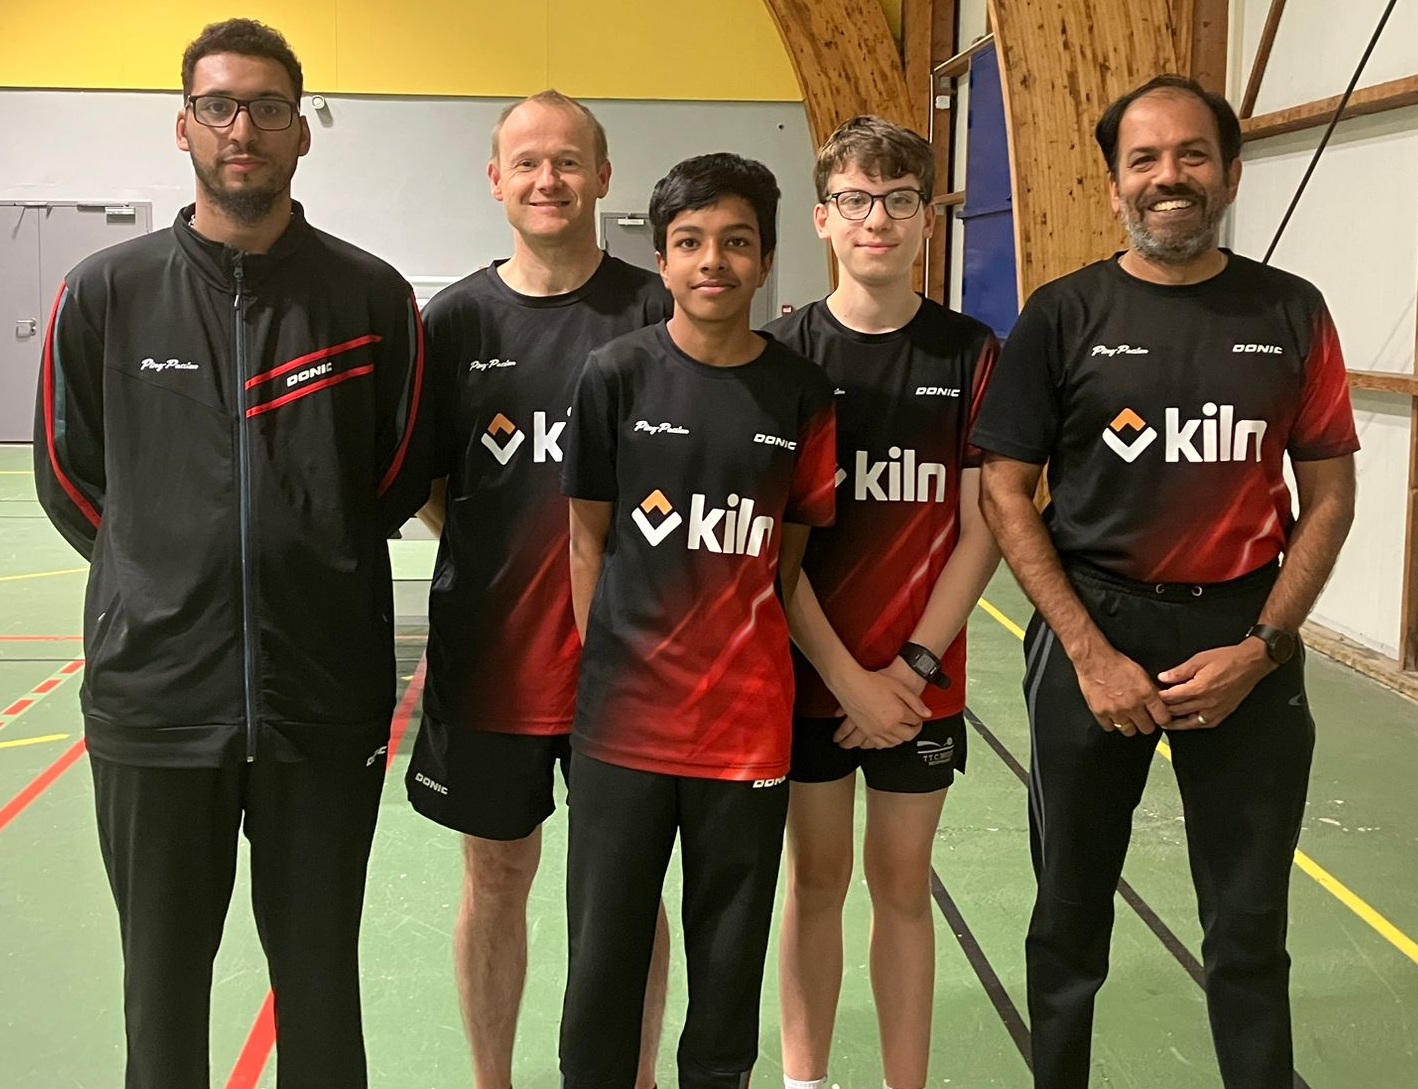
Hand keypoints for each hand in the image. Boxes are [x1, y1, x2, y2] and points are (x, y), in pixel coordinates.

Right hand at [830, 658, 930, 749]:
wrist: (851, 683)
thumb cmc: (872, 682)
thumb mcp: (899, 687)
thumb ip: (915, 701)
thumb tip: (927, 713)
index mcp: (898, 714)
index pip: (916, 722)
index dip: (919, 718)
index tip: (917, 715)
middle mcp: (888, 726)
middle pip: (907, 735)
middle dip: (913, 730)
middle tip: (913, 724)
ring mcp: (876, 731)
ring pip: (895, 742)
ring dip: (901, 737)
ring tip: (902, 730)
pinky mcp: (867, 732)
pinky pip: (880, 744)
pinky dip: (887, 742)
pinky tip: (888, 737)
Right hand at [1074, 647, 1171, 736]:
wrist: (1094, 659)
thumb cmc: (1116, 662)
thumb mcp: (1141, 673)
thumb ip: (1151, 690)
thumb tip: (1158, 703)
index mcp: (1146, 693)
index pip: (1163, 718)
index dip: (1162, 720)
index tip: (1158, 719)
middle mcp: (1132, 704)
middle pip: (1147, 729)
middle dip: (1145, 724)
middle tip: (1142, 718)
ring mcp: (1116, 710)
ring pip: (1129, 731)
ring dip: (1129, 725)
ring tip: (1126, 717)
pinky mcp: (1100, 712)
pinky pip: (1109, 728)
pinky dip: (1111, 723)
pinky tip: (1112, 715)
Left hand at [1157, 640, 1274, 729]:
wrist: (1250, 664)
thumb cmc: (1226, 659)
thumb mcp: (1199, 659)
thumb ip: (1179, 671)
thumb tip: (1162, 678)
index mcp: (1198, 688)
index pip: (1171, 697)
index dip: (1158, 696)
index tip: (1150, 694)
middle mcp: (1206, 702)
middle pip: (1176, 710)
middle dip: (1163, 708)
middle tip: (1151, 707)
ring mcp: (1214, 711)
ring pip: (1187, 721)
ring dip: (1173, 720)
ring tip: (1161, 720)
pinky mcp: (1221, 714)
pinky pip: (1201, 724)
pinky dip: (1189, 725)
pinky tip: (1182, 723)